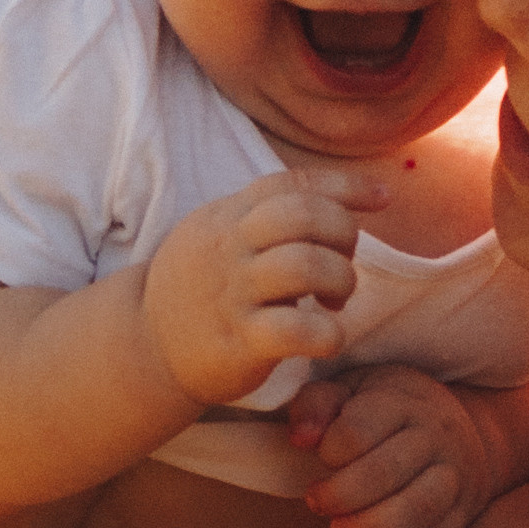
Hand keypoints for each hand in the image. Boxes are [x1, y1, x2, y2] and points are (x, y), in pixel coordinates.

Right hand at [139, 168, 385, 411]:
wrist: (145, 344)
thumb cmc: (201, 286)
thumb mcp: (220, 233)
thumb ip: (267, 214)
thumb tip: (338, 198)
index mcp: (229, 215)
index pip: (292, 183)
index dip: (346, 186)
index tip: (383, 198)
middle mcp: (231, 247)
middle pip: (303, 215)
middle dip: (343, 234)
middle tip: (342, 263)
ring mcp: (234, 294)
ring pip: (306, 266)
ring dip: (340, 281)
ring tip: (335, 301)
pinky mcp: (240, 341)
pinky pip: (296, 330)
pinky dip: (328, 334)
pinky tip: (327, 338)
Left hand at [284, 365, 498, 527]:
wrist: (456, 431)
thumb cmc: (384, 413)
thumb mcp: (350, 390)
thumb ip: (316, 405)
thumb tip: (301, 438)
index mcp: (402, 401)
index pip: (358, 431)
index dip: (330, 452)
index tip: (321, 457)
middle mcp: (436, 436)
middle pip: (386, 471)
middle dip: (341, 495)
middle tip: (316, 501)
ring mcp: (456, 476)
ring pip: (417, 510)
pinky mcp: (462, 515)